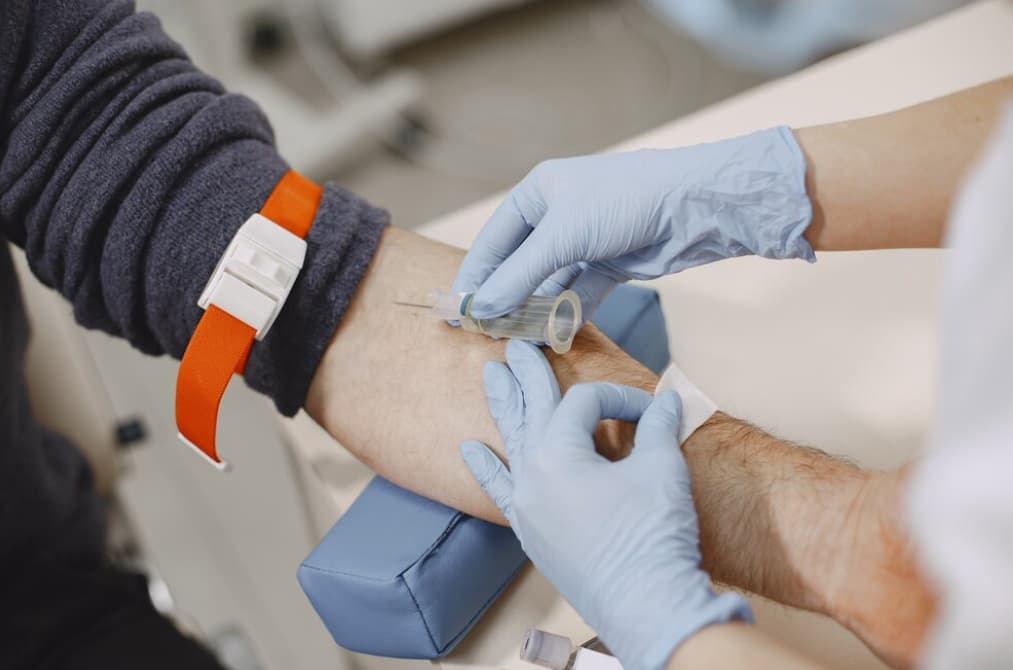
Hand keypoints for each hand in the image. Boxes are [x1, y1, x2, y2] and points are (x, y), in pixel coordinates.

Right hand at [452, 127, 812, 318]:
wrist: (693, 206)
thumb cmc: (623, 202)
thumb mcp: (562, 237)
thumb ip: (519, 277)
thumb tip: (481, 310)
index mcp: (538, 193)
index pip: (494, 241)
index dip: (475, 276)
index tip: (457, 310)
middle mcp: (559, 215)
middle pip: (520, 264)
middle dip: (504, 298)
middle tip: (484, 332)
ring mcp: (586, 241)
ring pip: (550, 282)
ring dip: (535, 310)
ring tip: (515, 340)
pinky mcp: (612, 264)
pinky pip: (579, 293)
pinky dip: (567, 313)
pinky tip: (553, 335)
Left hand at [460, 341, 750, 669]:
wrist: (647, 606)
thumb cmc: (654, 536)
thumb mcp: (662, 470)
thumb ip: (658, 427)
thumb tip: (669, 399)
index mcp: (559, 454)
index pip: (584, 403)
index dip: (619, 398)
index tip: (652, 411)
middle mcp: (532, 475)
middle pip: (532, 410)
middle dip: (529, 374)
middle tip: (516, 345)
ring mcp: (526, 505)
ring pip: (510, 443)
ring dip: (503, 407)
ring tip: (490, 375)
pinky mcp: (530, 531)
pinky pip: (499, 492)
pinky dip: (485, 468)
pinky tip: (468, 449)